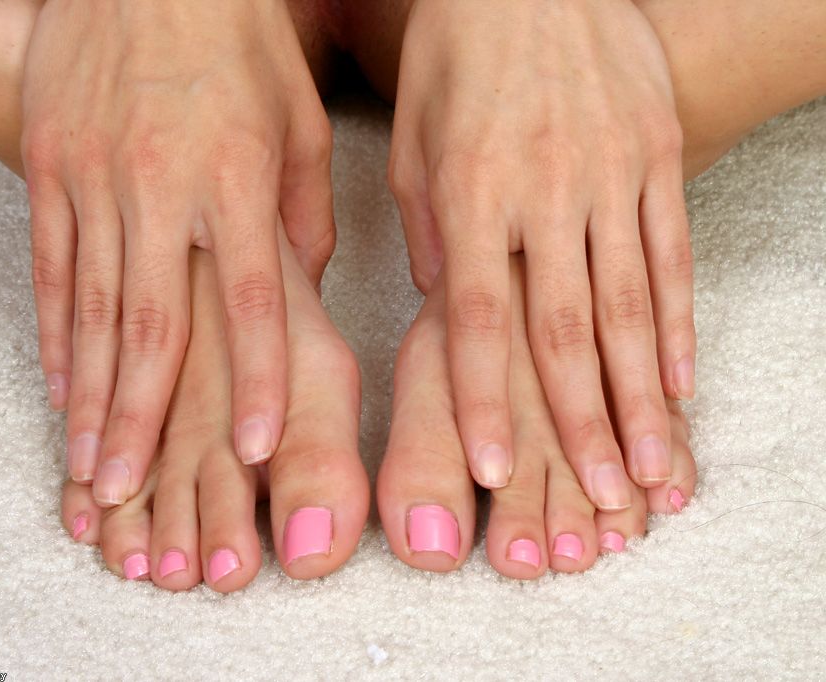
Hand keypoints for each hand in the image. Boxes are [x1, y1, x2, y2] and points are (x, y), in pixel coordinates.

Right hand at [21, 0, 334, 505]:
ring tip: (91, 464)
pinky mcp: (49, 164)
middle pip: (155, 325)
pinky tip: (60, 386)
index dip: (256, 380)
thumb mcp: (298, 115)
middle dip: (143, 420)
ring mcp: (95, 178)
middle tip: (130, 491)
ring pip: (95, 308)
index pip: (251, 300)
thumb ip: (304, 210)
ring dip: (94, 396)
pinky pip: (51, 265)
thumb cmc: (237, 36)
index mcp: (237, 176)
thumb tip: (305, 289)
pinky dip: (56, 332)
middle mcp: (162, 187)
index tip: (255, 450)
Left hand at [388, 0, 694, 508]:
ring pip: (628, 303)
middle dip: (582, 423)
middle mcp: (545, 190)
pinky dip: (676, 324)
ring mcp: (611, 171)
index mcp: (470, 191)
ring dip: (639, 394)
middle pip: (566, 328)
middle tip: (599, 497)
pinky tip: (680, 383)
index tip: (497, 470)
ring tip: (648, 466)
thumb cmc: (455, 52)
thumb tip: (448, 311)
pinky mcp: (657, 154)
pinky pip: (668, 252)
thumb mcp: (414, 134)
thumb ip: (429, 228)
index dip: (485, 402)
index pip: (479, 318)